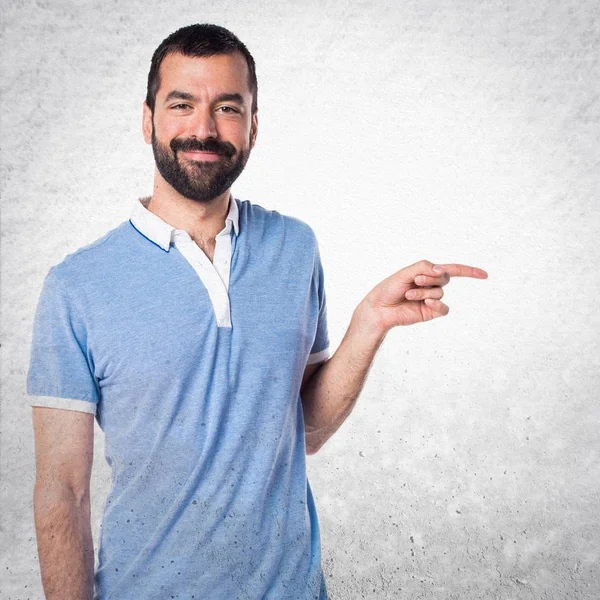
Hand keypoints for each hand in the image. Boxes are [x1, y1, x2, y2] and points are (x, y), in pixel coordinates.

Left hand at [359, 259, 487, 333]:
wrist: (380, 308)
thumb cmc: (390, 288)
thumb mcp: (406, 272)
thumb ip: (425, 267)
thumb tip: (442, 270)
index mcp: (427, 273)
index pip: (453, 270)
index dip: (469, 271)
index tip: (485, 275)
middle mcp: (432, 286)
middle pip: (445, 278)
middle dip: (429, 277)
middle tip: (414, 281)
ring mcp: (432, 300)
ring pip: (440, 292)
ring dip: (424, 292)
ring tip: (408, 295)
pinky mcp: (430, 312)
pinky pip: (443, 308)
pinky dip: (436, 304)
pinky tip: (425, 303)